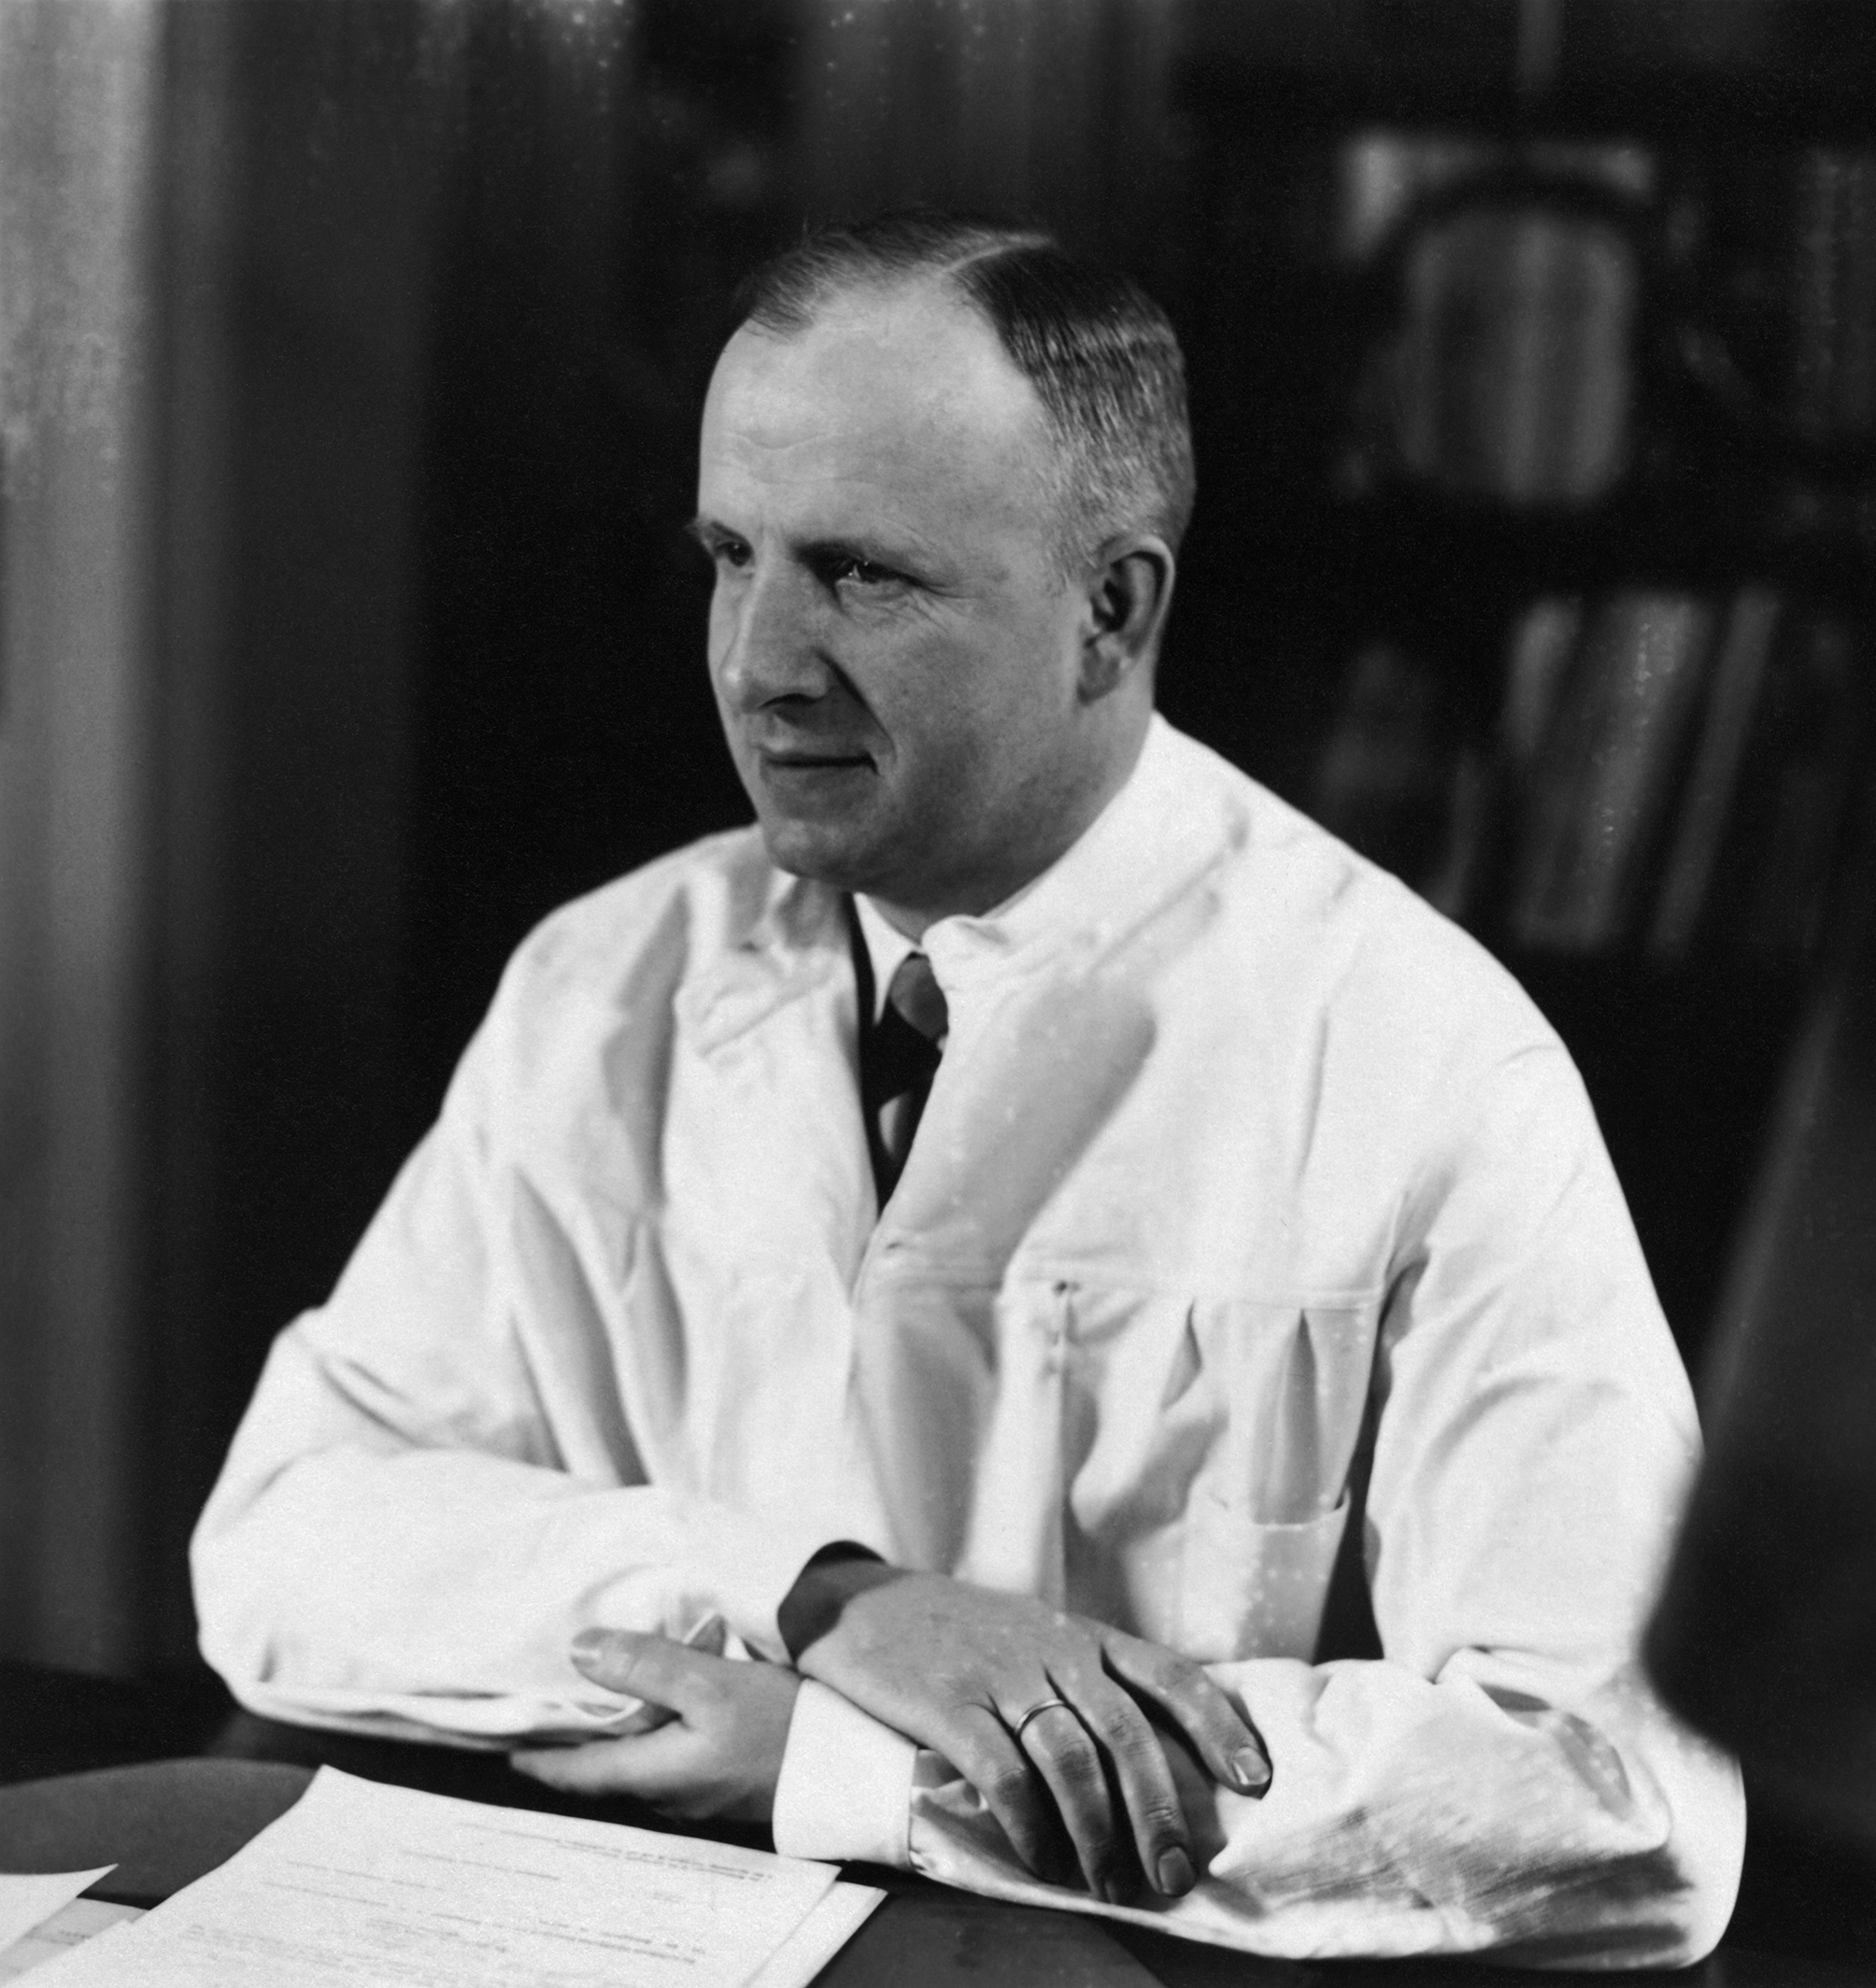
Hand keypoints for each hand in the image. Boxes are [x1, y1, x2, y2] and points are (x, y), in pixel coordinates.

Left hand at [510, 1632, 799, 1823]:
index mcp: (655, 1773)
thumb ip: (646, 1666)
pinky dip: (651, 1732)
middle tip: (544, 1709)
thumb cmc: (781, 1727)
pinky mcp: (728, 1779)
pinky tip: (660, 1706)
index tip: (505, 1741)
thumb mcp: (711, 1685)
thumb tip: (579, 1650)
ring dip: (615, 1736)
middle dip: (574, 1743)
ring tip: (595, 1699)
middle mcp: (670, 1792)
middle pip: (606, 1769)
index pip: (577, 1771)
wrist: (854, 1769)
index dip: (538, 1756)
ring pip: (640, 1762)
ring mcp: (702, 1791)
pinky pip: (672, 1757)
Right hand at [782, 1562, 1268, 1902]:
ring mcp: (999, 1675)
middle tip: (1176, 1874)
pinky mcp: (947, 1704)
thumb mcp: (1036, 1635)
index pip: (1169, 1675)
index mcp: (1082, 1635)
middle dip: (1160, 1810)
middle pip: (1126, 1732)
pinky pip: (1002, 1773)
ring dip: (1099, 1831)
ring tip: (1114, 1886)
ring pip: (1070, 1759)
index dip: (1217, 1726)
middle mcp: (1052, 1650)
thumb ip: (1088, 1682)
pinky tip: (1043, 1864)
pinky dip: (1030, 1826)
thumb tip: (1155, 1759)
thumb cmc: (960, 1632)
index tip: (1255, 1779)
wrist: (863, 1601)